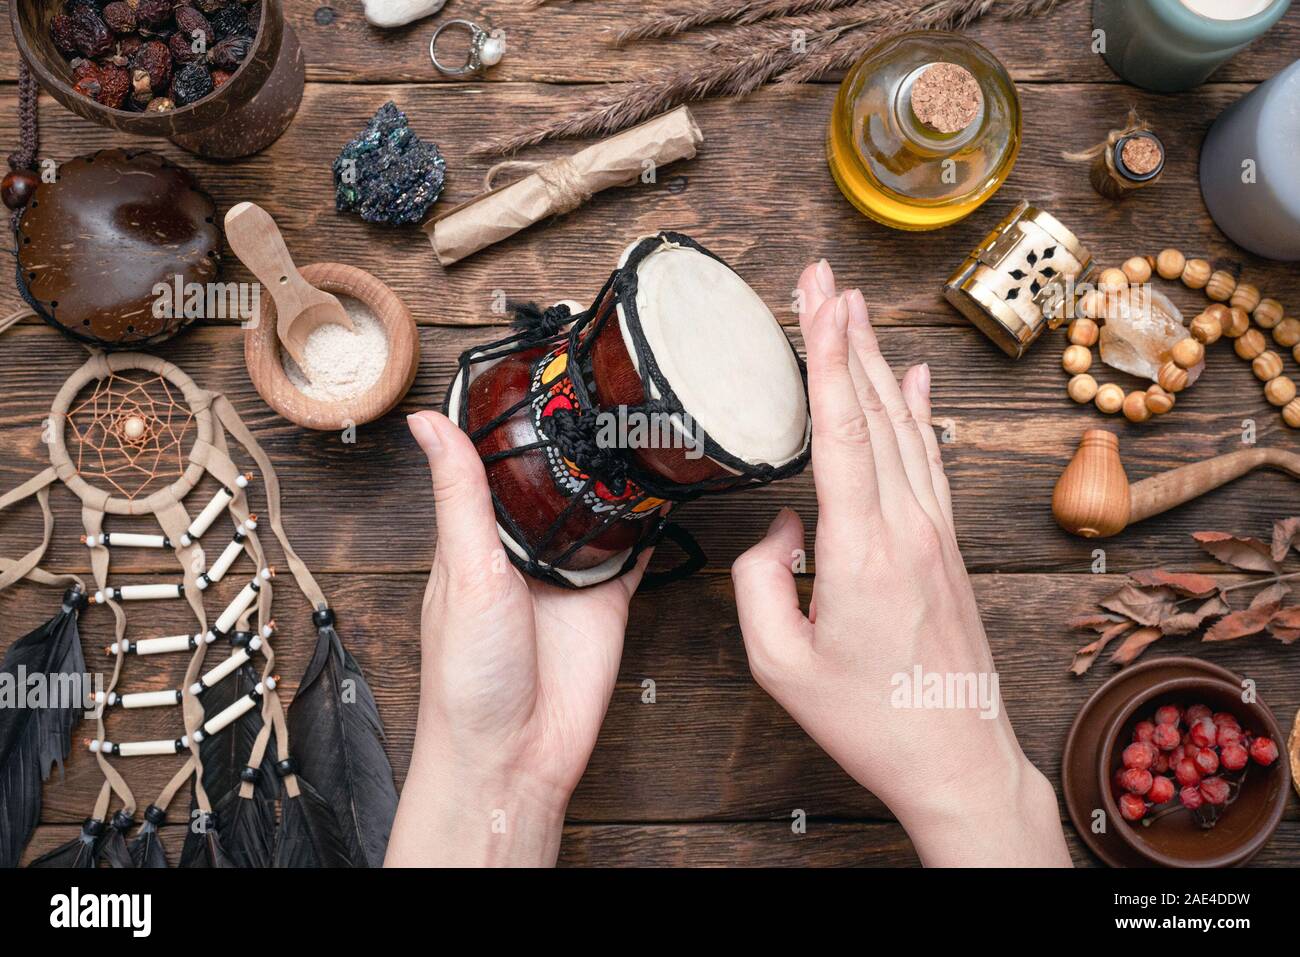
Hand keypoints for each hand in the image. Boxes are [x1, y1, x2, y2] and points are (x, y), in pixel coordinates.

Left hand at [386, 411, 645, 866]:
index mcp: (476, 537)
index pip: (492, 463)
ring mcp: (567, 573)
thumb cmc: (467, 678)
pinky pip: (633, 552)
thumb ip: (461, 495)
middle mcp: (522, 550)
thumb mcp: (464, 570)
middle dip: (574, 444)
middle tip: (603, 388)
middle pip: (552, 482)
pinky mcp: (607, 599)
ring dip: (614, 479)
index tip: (533, 370)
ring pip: (597, 509)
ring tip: (637, 424)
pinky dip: (648, 525)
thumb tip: (425, 421)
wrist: (515, 755)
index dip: (511, 421)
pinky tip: (663, 490)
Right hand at [731, 261, 1070, 866]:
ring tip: (856, 310)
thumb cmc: (868, 718)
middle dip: (847, 337)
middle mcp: (906, 528)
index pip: (841, 430)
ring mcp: (935, 534)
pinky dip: (919, 415)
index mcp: (861, 551)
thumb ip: (758, 581)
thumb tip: (781, 528)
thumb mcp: (778, 663)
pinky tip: (914, 381)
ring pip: (905, 429)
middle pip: (875, 411)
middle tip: (823, 278)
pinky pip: (930, 462)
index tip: (818, 298)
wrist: (956, 758)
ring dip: (879, 364)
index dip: (828, 356)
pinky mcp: (947, 548)